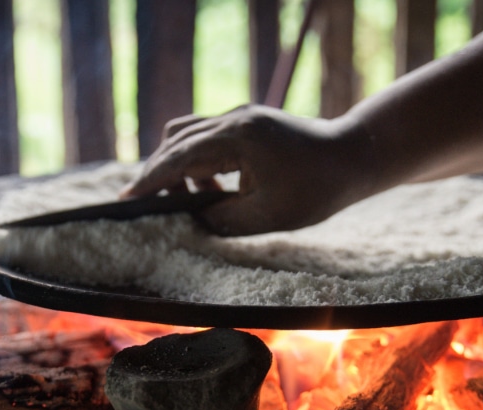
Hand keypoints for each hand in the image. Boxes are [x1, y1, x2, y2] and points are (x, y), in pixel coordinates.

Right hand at [122, 105, 373, 235]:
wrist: (355, 156)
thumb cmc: (317, 189)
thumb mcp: (267, 215)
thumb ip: (224, 219)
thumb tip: (195, 221)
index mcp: (238, 137)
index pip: (179, 156)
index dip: (150, 180)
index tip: (126, 199)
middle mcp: (235, 118)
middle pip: (177, 140)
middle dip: (159, 174)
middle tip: (149, 206)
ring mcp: (242, 116)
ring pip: (190, 135)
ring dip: (181, 168)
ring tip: (193, 204)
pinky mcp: (248, 122)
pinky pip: (209, 138)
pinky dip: (201, 163)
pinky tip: (214, 191)